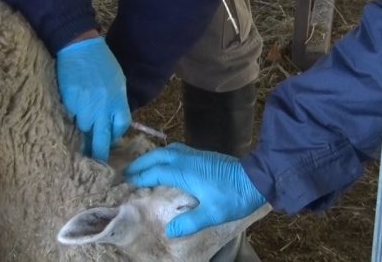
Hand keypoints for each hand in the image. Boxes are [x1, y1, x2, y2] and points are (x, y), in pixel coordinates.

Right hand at [56, 36, 130, 161]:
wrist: (80, 48)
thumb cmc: (103, 63)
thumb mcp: (118, 81)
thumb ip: (118, 102)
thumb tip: (112, 120)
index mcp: (117, 102)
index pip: (121, 128)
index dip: (116, 135)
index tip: (111, 137)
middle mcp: (101, 109)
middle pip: (102, 141)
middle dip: (99, 155)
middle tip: (97, 162)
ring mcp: (83, 108)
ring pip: (83, 132)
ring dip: (83, 134)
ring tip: (80, 134)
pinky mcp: (68, 105)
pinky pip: (70, 120)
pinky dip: (70, 122)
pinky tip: (70, 119)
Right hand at [125, 143, 265, 237]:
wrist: (257, 178)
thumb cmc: (233, 196)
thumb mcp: (211, 214)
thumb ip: (189, 222)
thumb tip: (169, 231)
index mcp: (185, 171)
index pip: (155, 171)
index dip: (139, 177)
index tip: (124, 182)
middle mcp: (187, 158)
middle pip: (158, 156)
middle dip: (141, 163)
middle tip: (127, 172)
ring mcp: (197, 155)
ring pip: (168, 150)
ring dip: (153, 157)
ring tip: (143, 166)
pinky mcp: (204, 156)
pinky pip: (178, 150)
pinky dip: (165, 155)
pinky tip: (167, 164)